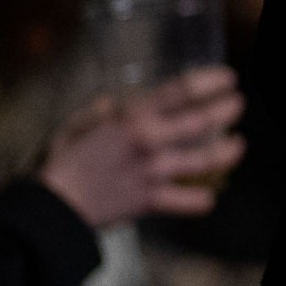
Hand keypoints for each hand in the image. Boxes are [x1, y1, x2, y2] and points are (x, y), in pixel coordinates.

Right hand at [39, 66, 244, 227]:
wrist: (49, 207)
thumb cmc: (56, 162)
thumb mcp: (73, 124)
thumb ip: (99, 111)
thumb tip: (114, 103)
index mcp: (131, 117)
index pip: (181, 90)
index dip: (209, 81)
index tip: (227, 78)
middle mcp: (150, 140)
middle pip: (202, 121)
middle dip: (226, 110)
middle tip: (237, 105)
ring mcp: (154, 171)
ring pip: (207, 159)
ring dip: (228, 151)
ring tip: (237, 145)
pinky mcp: (152, 200)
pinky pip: (190, 201)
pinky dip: (203, 198)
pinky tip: (210, 194)